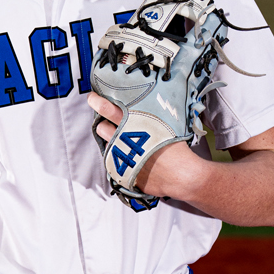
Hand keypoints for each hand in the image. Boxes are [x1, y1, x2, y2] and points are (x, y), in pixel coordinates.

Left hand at [91, 103, 207, 202]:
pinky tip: (131, 156)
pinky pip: (114, 161)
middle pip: (101, 127)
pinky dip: (120, 157)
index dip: (97, 102)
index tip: (93, 98)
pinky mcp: (121, 172)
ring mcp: (120, 157)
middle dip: (102, 122)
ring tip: (123, 140)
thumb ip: (151, 115)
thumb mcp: (165, 123)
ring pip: (106, 144)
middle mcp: (122, 140)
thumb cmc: (176, 148)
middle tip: (107, 121)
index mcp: (133, 124)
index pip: (107, 109)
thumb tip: (146, 108)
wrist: (180, 176)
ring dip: (111, 140)